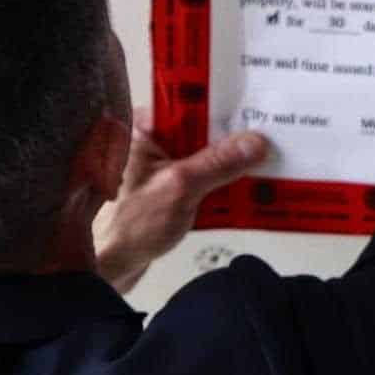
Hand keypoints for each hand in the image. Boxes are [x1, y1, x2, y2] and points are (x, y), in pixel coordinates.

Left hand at [91, 124, 270, 293]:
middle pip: (199, 132)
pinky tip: (245, 193)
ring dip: (229, 166)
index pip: (189, 105)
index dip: (223, 107)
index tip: (257, 108)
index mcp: (142, 129)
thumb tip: (255, 142)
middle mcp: (147, 143)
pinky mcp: (162, 192)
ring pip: (201, 158)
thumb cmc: (127, 227)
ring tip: (268, 164)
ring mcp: (155, 169)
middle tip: (272, 138)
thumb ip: (219, 163)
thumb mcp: (180, 188)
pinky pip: (197, 181)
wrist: (103, 269)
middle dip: (233, 139)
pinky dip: (218, 186)